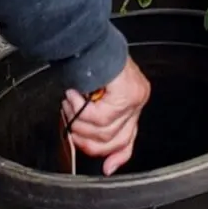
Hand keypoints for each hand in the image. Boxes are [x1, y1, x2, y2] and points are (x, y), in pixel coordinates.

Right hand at [61, 57, 150, 175]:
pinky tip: (75, 95)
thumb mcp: (92, 98)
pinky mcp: (128, 94)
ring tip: (70, 103)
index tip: (106, 168)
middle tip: (70, 126)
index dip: (118, 156)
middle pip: (117, 141)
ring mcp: (135, 98)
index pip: (130, 138)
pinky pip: (100, 117)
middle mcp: (137, 101)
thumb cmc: (87, 62)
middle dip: (88, 139)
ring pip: (105, 131)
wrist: (87, 40)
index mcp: (131, 103)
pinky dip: (81, 109)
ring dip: (79, 120)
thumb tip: (99, 154)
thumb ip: (97, 122)